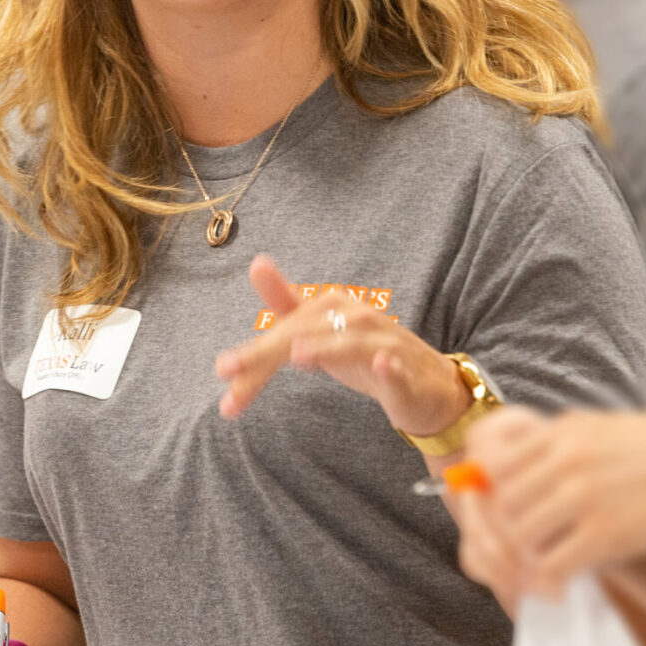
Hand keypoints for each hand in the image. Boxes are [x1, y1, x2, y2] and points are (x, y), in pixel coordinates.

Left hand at [214, 255, 470, 438]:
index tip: (221, 372)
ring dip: (325, 349)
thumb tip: (257, 262)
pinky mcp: (407, 373)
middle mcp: (355, 318)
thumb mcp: (320, 328)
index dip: (251, 354)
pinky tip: (382, 364)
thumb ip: (286, 301)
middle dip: (266, 356)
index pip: (283, 330)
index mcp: (331, 307)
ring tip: (296, 355)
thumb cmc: (363, 352)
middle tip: (229, 372)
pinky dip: (390, 366)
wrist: (424, 384)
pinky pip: (397, 368)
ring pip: (350, 344)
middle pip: (304, 335)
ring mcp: (384, 343)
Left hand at [461, 406, 645, 597]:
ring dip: (524, 559)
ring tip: (540, 571)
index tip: (506, 516)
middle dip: (505, 531)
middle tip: (519, 553)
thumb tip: (530, 473)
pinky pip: (553, 565)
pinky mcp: (608, 533)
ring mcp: (585, 495)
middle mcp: (567, 458)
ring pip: (520, 534)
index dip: (493, 494)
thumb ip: (566, 446)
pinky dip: (548, 582)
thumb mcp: (609, 430)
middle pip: (502, 501)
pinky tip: (560, 588)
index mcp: (566, 430)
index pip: (496, 463)